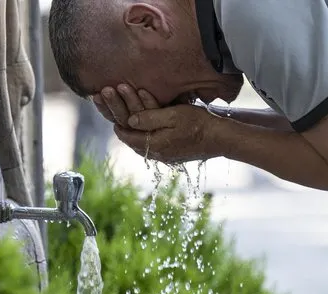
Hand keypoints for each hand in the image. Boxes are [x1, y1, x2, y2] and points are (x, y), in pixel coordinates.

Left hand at [95, 86, 222, 162]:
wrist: (219, 138)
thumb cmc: (198, 124)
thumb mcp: (172, 116)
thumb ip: (149, 118)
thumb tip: (129, 121)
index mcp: (153, 144)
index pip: (126, 134)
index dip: (115, 120)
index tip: (108, 106)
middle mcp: (156, 152)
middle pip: (131, 139)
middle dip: (119, 122)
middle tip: (109, 109)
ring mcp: (164, 154)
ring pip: (141, 141)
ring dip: (131, 128)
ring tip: (123, 119)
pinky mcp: (172, 151)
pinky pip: (152, 142)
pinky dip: (143, 132)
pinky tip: (143, 127)